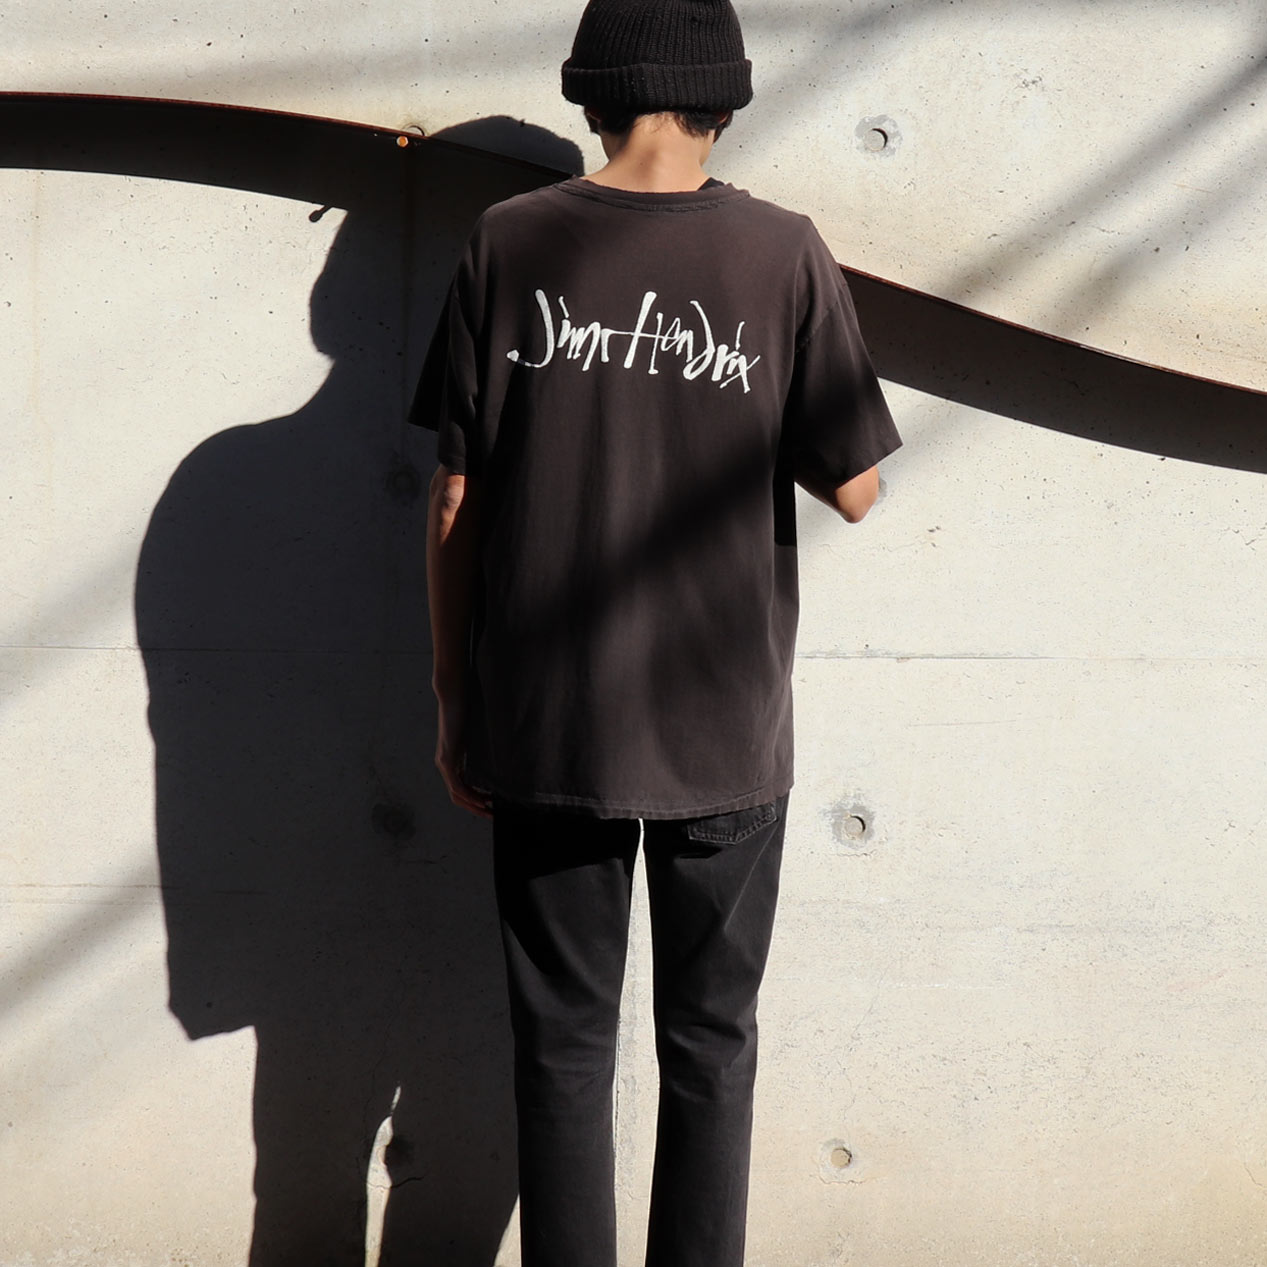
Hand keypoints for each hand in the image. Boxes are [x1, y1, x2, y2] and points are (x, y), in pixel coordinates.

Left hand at [435, 694, 492, 818]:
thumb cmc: (467, 709)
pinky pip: (456, 784)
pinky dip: (468, 795)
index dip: (477, 799)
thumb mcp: (478, 733)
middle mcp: (446, 764)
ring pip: (456, 793)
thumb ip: (483, 746)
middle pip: (459, 795)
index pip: (463, 787)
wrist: (454, 696)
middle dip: (475, 808)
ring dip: (472, 805)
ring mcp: (444, 762)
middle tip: (492, 815)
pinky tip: (480, 800)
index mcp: (454, 759)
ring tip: (488, 811)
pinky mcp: (445, 759)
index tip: (492, 805)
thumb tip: (502, 752)